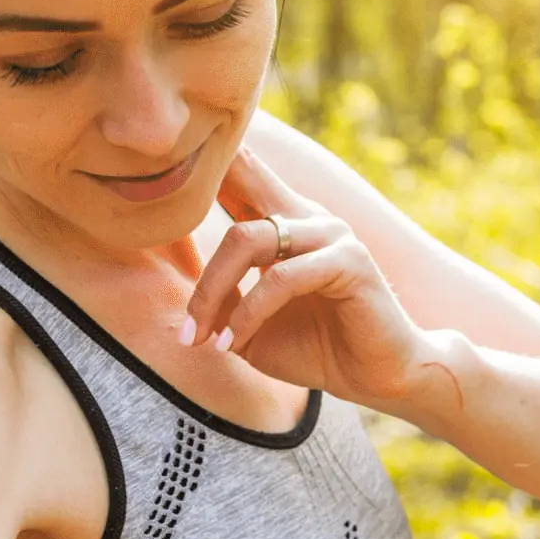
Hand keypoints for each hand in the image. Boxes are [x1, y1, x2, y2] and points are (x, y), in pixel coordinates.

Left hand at [181, 141, 426, 405]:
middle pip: (232, 187)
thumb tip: (184, 307)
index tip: (159, 169)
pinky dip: (250, 313)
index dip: (204, 161)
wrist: (379, 377)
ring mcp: (330, 233)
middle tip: (185, 323)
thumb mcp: (252, 330)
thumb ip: (220, 306)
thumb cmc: (317, 349)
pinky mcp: (349, 260)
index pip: (239, 172)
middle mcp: (305, 215)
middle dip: (191, 246)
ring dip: (214, 293)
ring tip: (203, 338)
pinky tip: (235, 343)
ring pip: (247, 239)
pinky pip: (280, 278)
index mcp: (283, 220)